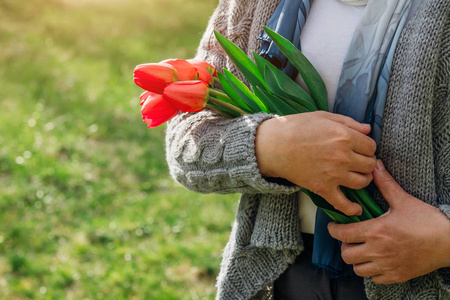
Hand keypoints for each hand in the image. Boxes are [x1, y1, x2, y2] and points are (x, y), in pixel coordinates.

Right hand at [255, 111, 376, 215]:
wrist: (272, 146)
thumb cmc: (295, 127)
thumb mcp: (323, 117)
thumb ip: (348, 122)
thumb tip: (367, 129)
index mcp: (345, 137)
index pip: (371, 147)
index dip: (367, 147)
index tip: (360, 149)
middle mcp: (343, 157)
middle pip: (369, 165)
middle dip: (366, 163)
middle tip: (358, 162)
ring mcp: (334, 174)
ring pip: (362, 182)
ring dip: (362, 180)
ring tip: (356, 176)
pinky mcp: (322, 188)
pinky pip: (342, 203)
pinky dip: (351, 208)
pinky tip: (356, 209)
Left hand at [328, 160, 449, 283]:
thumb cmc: (427, 221)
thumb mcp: (403, 200)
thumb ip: (385, 183)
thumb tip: (375, 165)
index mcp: (375, 231)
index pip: (342, 234)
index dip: (333, 229)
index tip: (334, 226)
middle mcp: (377, 250)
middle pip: (346, 254)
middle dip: (344, 245)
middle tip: (350, 238)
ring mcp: (386, 265)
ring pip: (358, 269)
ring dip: (357, 259)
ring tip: (362, 250)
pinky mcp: (397, 276)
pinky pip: (374, 279)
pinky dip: (371, 271)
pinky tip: (376, 260)